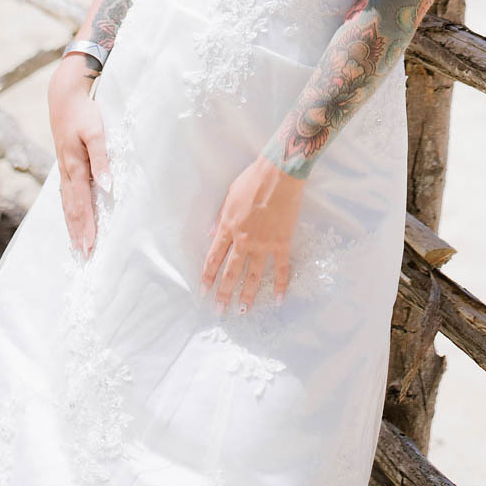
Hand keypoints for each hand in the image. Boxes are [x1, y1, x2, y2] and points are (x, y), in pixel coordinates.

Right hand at [47, 57, 111, 260]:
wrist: (63, 96)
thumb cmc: (83, 113)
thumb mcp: (95, 133)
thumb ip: (102, 160)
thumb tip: (107, 187)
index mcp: (75, 167)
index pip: (82, 205)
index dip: (86, 227)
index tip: (90, 247)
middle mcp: (67, 172)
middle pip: (72, 209)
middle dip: (79, 233)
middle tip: (84, 256)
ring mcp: (63, 169)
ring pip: (67, 204)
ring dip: (72, 225)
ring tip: (76, 245)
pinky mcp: (65, 164)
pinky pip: (66, 194)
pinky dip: (68, 210)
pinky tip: (70, 217)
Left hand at [201, 154, 304, 314]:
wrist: (279, 174)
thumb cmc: (252, 180)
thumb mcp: (228, 196)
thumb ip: (219, 217)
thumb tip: (210, 235)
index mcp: (228, 227)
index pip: (214, 258)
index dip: (207, 276)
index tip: (203, 292)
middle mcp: (243, 240)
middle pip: (231, 272)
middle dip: (223, 294)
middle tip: (219, 311)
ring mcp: (263, 244)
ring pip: (253, 276)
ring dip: (247, 295)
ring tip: (243, 311)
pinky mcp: (282, 243)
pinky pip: (281, 268)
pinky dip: (280, 285)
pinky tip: (277, 299)